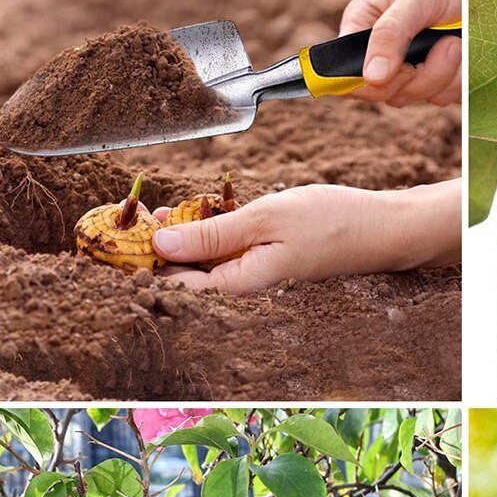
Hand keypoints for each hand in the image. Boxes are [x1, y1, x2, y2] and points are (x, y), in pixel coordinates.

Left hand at [151, 179, 459, 292]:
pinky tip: (189, 210)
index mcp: (240, 284)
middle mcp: (243, 284)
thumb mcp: (266, 219)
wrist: (379, 227)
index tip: (117, 235)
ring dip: (176, 236)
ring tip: (152, 210)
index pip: (174, 285)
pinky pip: (220, 249)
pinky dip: (202, 230)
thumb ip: (212, 233)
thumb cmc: (331, 223)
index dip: (141, 263)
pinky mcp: (260, 257)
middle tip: (128, 214)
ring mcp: (252, 271)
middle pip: (183, 274)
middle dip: (153, 248)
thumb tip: (161, 244)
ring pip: (199, 259)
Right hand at [340, 0, 460, 106]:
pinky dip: (459, 80)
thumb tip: (370, 76)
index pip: (344, 71)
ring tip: (458, 42)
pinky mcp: (437, 82)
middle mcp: (382, 52)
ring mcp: (410, 69)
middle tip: (447, 45)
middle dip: (417, 76)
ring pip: (416, 97)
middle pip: (383, 92)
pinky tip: (466, 54)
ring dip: (444, 75)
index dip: (365, 82)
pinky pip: (443, 97)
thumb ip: (391, 32)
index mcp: (364, 25)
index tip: (396, 71)